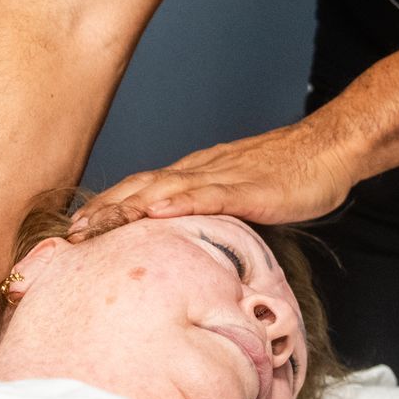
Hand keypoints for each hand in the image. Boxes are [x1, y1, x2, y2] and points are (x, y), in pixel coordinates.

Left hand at [73, 119, 356, 234]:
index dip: (107, 207)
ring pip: (167, 189)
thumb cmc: (288, 176)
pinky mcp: (251, 188)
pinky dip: (182, 201)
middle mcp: (202, 171)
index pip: (141, 189)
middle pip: (143, 188)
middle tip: (70, 234)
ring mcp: (225, 176)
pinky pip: (212, 194)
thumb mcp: (239, 200)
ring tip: (98, 224)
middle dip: (104, 210)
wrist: (329, 149)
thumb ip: (211, 216)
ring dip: (129, 206)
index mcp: (196, 175)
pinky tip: (160, 210)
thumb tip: (186, 249)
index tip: (75, 230)